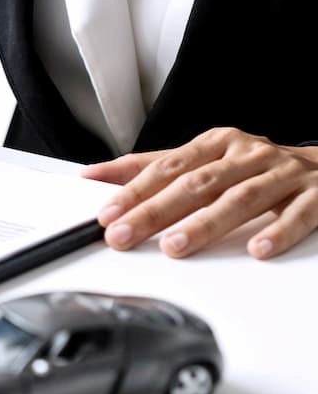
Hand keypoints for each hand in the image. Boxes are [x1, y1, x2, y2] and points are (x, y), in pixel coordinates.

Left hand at [82, 127, 317, 258]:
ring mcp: (283, 175)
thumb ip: (154, 168)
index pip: (168, 167)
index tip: (107, 213)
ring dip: (206, 224)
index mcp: (218, 144)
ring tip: (175, 245)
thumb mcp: (206, 160)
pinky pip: (299, 214)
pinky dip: (278, 231)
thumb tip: (96, 175)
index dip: (135, 190)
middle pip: (196, 184)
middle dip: (155, 211)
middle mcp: (248, 155)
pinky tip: (258, 249)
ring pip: (241, 198)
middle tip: (124, 234)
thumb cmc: (257, 168)